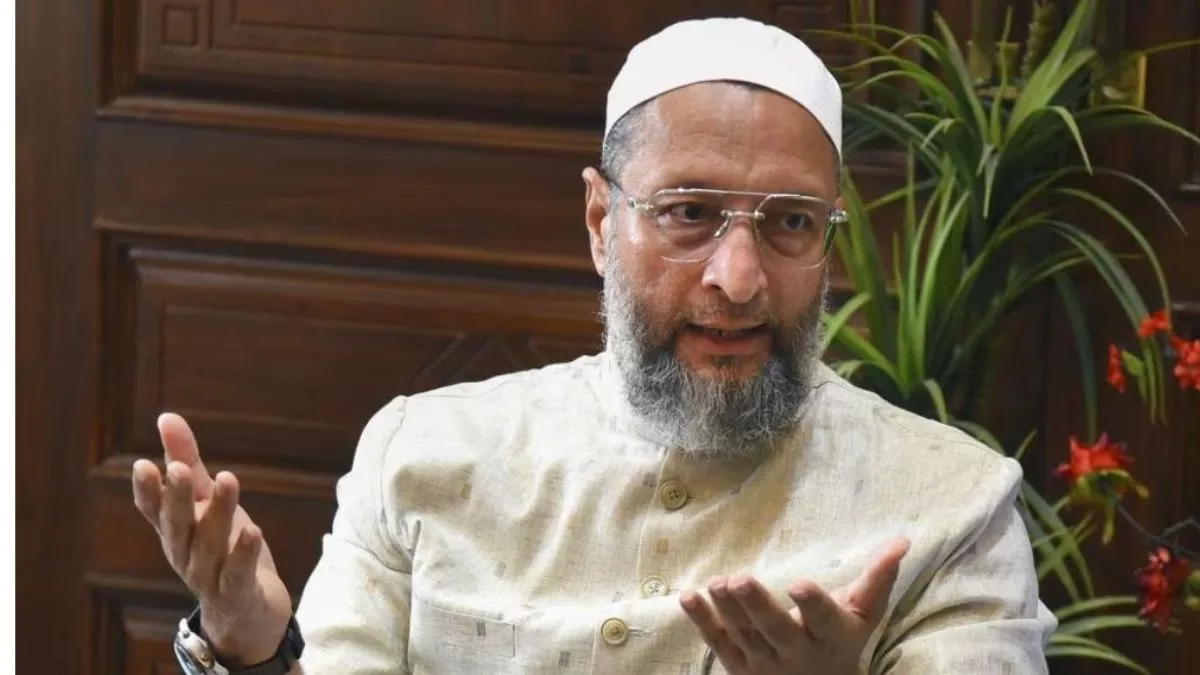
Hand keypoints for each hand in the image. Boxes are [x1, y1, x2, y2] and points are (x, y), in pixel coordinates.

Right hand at [131, 412, 292, 665]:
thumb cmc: (222, 546)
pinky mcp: (236, 592)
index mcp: (175, 530)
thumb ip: (188, 461)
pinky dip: (243, 554)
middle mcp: (185, 553)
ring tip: (229, 479)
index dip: (147, 490)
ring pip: (210, 544)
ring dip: (218, 513)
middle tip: (177, 468)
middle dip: (176, 497)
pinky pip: (237, 573)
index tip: (143, 465)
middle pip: (177, 525)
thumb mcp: (207, 501)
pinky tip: (253, 531)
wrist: (248, 610)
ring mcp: (208, 576)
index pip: (154, 509)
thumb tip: (166, 417)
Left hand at [680, 537, 910, 674]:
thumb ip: (878, 578)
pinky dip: (702, 622)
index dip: (812, 604)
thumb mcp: (863, 615)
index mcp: (830, 636)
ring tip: (718, 582)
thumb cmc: (841, 641)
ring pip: (744, 636)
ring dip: (728, 610)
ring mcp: (764, 663)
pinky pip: (718, 643)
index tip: (800, 583)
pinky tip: (688, 598)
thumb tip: (902, 540)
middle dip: (757, 606)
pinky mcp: (739, 666)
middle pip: (775, 630)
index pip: (822, 619)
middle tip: (740, 580)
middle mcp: (796, 653)